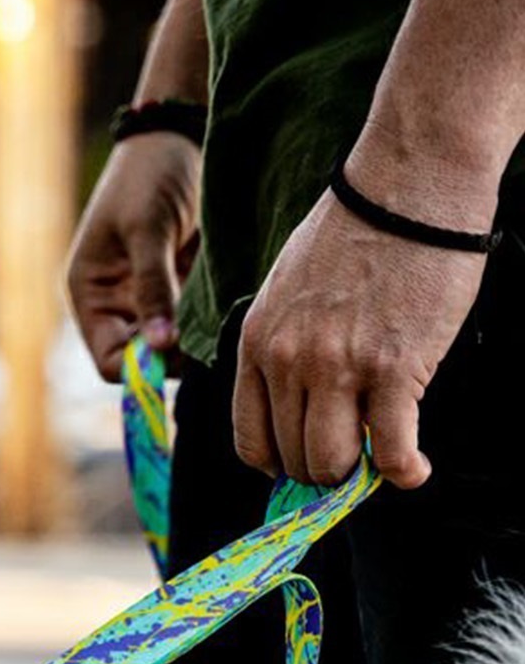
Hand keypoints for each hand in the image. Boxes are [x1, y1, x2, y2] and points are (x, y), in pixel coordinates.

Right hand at [66, 134, 200, 380]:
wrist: (179, 133)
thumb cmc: (150, 174)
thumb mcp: (148, 230)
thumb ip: (153, 290)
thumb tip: (160, 350)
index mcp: (90, 295)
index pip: (110, 362)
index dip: (142, 370)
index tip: (181, 358)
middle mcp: (116, 305)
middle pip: (142, 361)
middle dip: (175, 359)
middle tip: (211, 342)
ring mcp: (147, 299)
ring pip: (172, 346)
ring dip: (196, 341)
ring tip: (223, 321)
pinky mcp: (179, 287)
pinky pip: (193, 322)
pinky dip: (208, 323)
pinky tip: (229, 309)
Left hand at [233, 189, 486, 488]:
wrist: (408, 186)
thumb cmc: (354, 232)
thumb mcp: (286, 289)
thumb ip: (282, 343)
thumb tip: (293, 398)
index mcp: (257, 343)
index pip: (250, 439)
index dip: (278, 464)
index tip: (302, 465)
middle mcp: (289, 362)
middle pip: (293, 458)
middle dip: (323, 471)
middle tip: (353, 464)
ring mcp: (339, 368)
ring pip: (333, 463)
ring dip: (358, 476)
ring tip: (381, 463)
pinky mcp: (394, 369)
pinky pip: (391, 449)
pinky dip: (404, 471)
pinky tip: (414, 468)